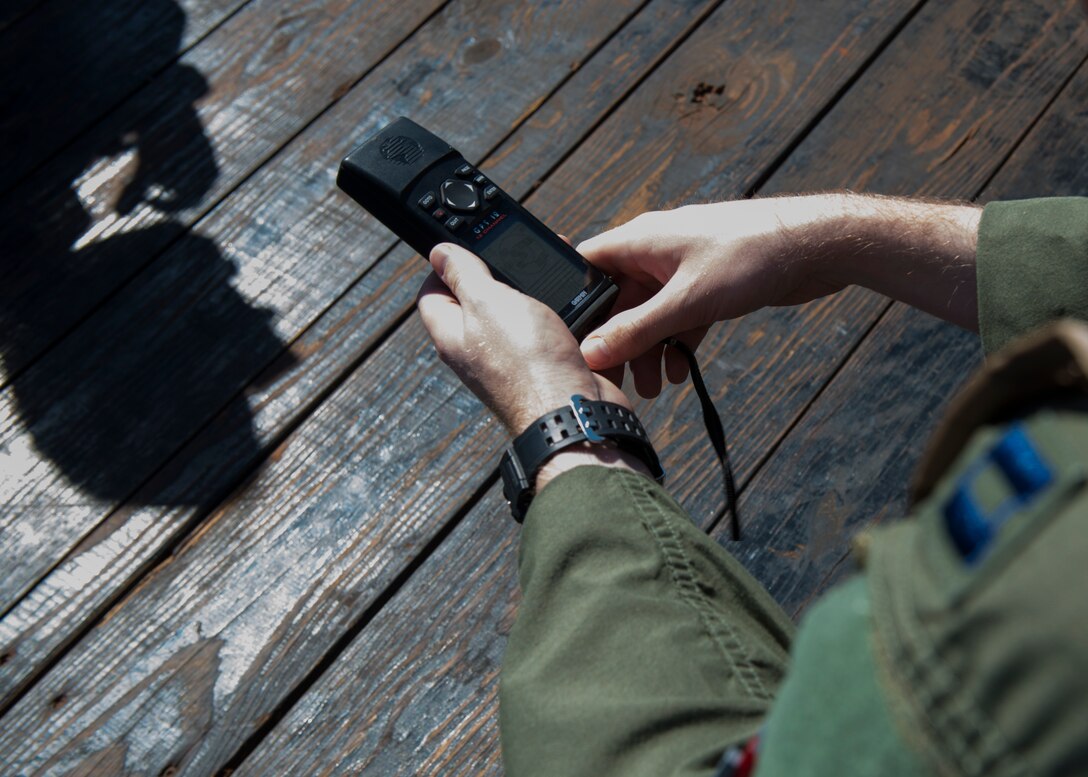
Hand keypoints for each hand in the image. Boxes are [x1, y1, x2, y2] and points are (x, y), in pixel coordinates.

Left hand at [416, 243, 631, 435]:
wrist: (573, 412)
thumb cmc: (526, 362)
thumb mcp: (487, 302)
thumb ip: (463, 274)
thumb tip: (438, 253)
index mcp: (453, 334)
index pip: (432, 293)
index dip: (444, 266)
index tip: (464, 247)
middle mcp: (478, 350)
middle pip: (477, 303)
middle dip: (497, 274)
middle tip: (515, 255)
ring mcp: (512, 361)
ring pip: (518, 315)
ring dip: (535, 293)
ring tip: (550, 274)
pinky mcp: (546, 367)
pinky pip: (549, 333)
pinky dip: (562, 314)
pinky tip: (574, 302)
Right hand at [577, 197, 845, 396]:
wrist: (814, 246)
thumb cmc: (750, 255)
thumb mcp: (687, 301)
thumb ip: (637, 330)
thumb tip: (592, 352)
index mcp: (640, 241)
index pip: (586, 269)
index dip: (574, 305)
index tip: (570, 344)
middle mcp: (656, 252)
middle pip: (619, 301)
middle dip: (616, 342)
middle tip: (613, 382)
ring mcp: (683, 269)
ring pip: (651, 314)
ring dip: (649, 350)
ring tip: (652, 389)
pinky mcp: (709, 285)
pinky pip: (680, 318)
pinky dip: (677, 344)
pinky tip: (681, 372)